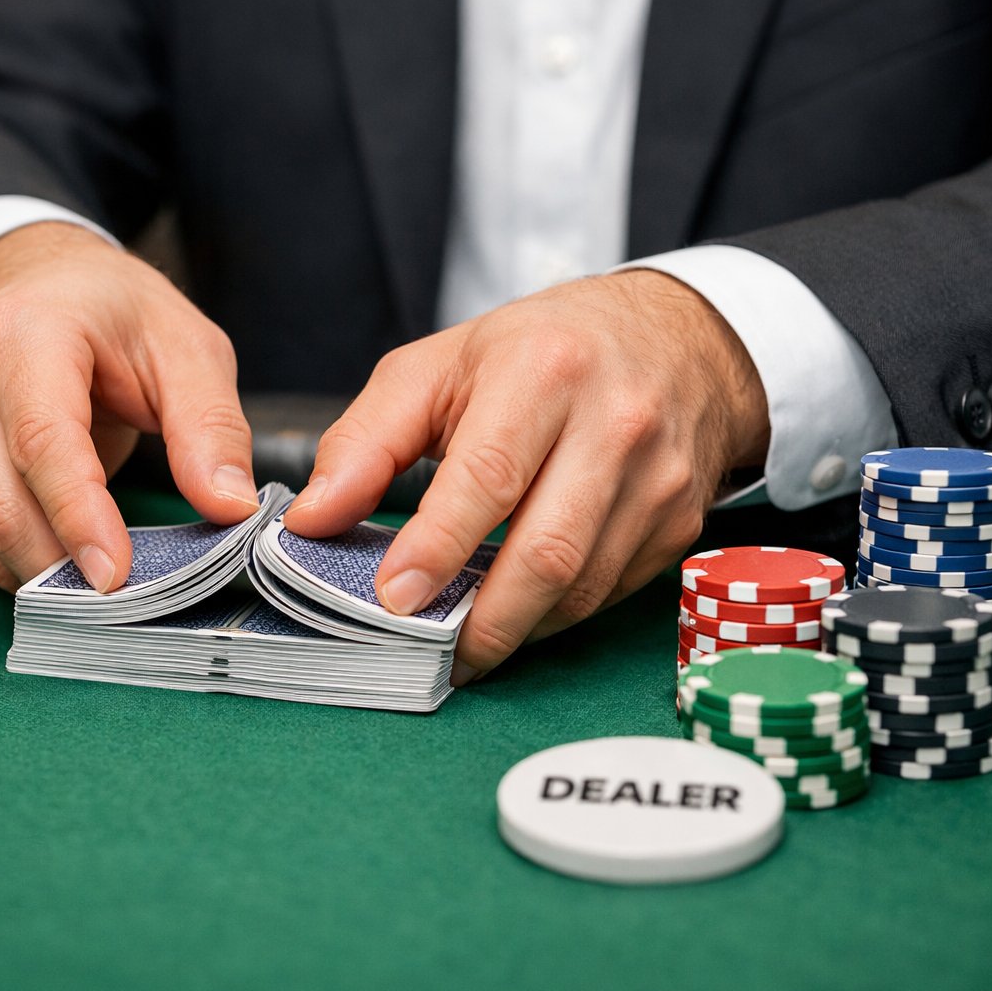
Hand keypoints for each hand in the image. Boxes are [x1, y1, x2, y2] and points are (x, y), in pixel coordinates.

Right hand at [0, 222, 258, 591]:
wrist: (46, 287)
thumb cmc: (118, 315)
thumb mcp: (187, 349)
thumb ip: (212, 426)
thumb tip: (229, 507)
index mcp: (26, 334)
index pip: (43, 442)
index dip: (79, 517)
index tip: (117, 575)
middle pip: (3, 499)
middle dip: (62, 563)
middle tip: (126, 602)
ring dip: (42, 572)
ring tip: (105, 590)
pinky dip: (19, 562)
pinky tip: (67, 566)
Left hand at [282, 271, 769, 683]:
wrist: (677, 337)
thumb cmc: (538, 350)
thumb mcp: (436, 368)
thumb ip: (365, 442)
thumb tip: (311, 520)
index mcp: (544, 370)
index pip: (488, 477)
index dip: (438, 548)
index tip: (393, 599)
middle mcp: (616, 423)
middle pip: (546, 552)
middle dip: (481, 621)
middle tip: (428, 652)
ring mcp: (659, 478)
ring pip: (582, 587)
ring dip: (516, 629)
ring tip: (463, 642)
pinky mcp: (680, 521)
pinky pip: (610, 592)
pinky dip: (556, 615)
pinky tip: (517, 611)